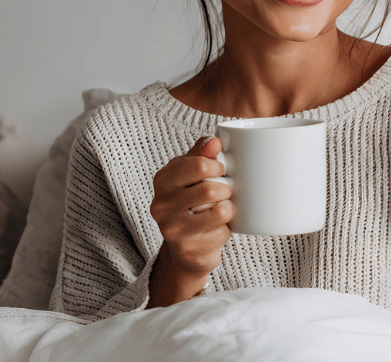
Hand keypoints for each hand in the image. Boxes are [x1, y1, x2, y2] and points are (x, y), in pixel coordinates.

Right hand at [150, 136, 233, 278]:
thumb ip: (201, 153)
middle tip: (225, 191)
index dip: (218, 166)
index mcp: (162, 180)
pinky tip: (216, 229)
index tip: (220, 170)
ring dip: (229, 209)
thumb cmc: (191, 201)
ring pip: (220, 212)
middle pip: (211, 190)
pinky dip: (226, 231)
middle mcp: (161, 205)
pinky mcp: (187, 250)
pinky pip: (222, 234)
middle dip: (226, 189)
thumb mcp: (190, 173)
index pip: (199, 164)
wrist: (185, 248)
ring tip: (223, 209)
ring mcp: (172, 230)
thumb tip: (215, 140)